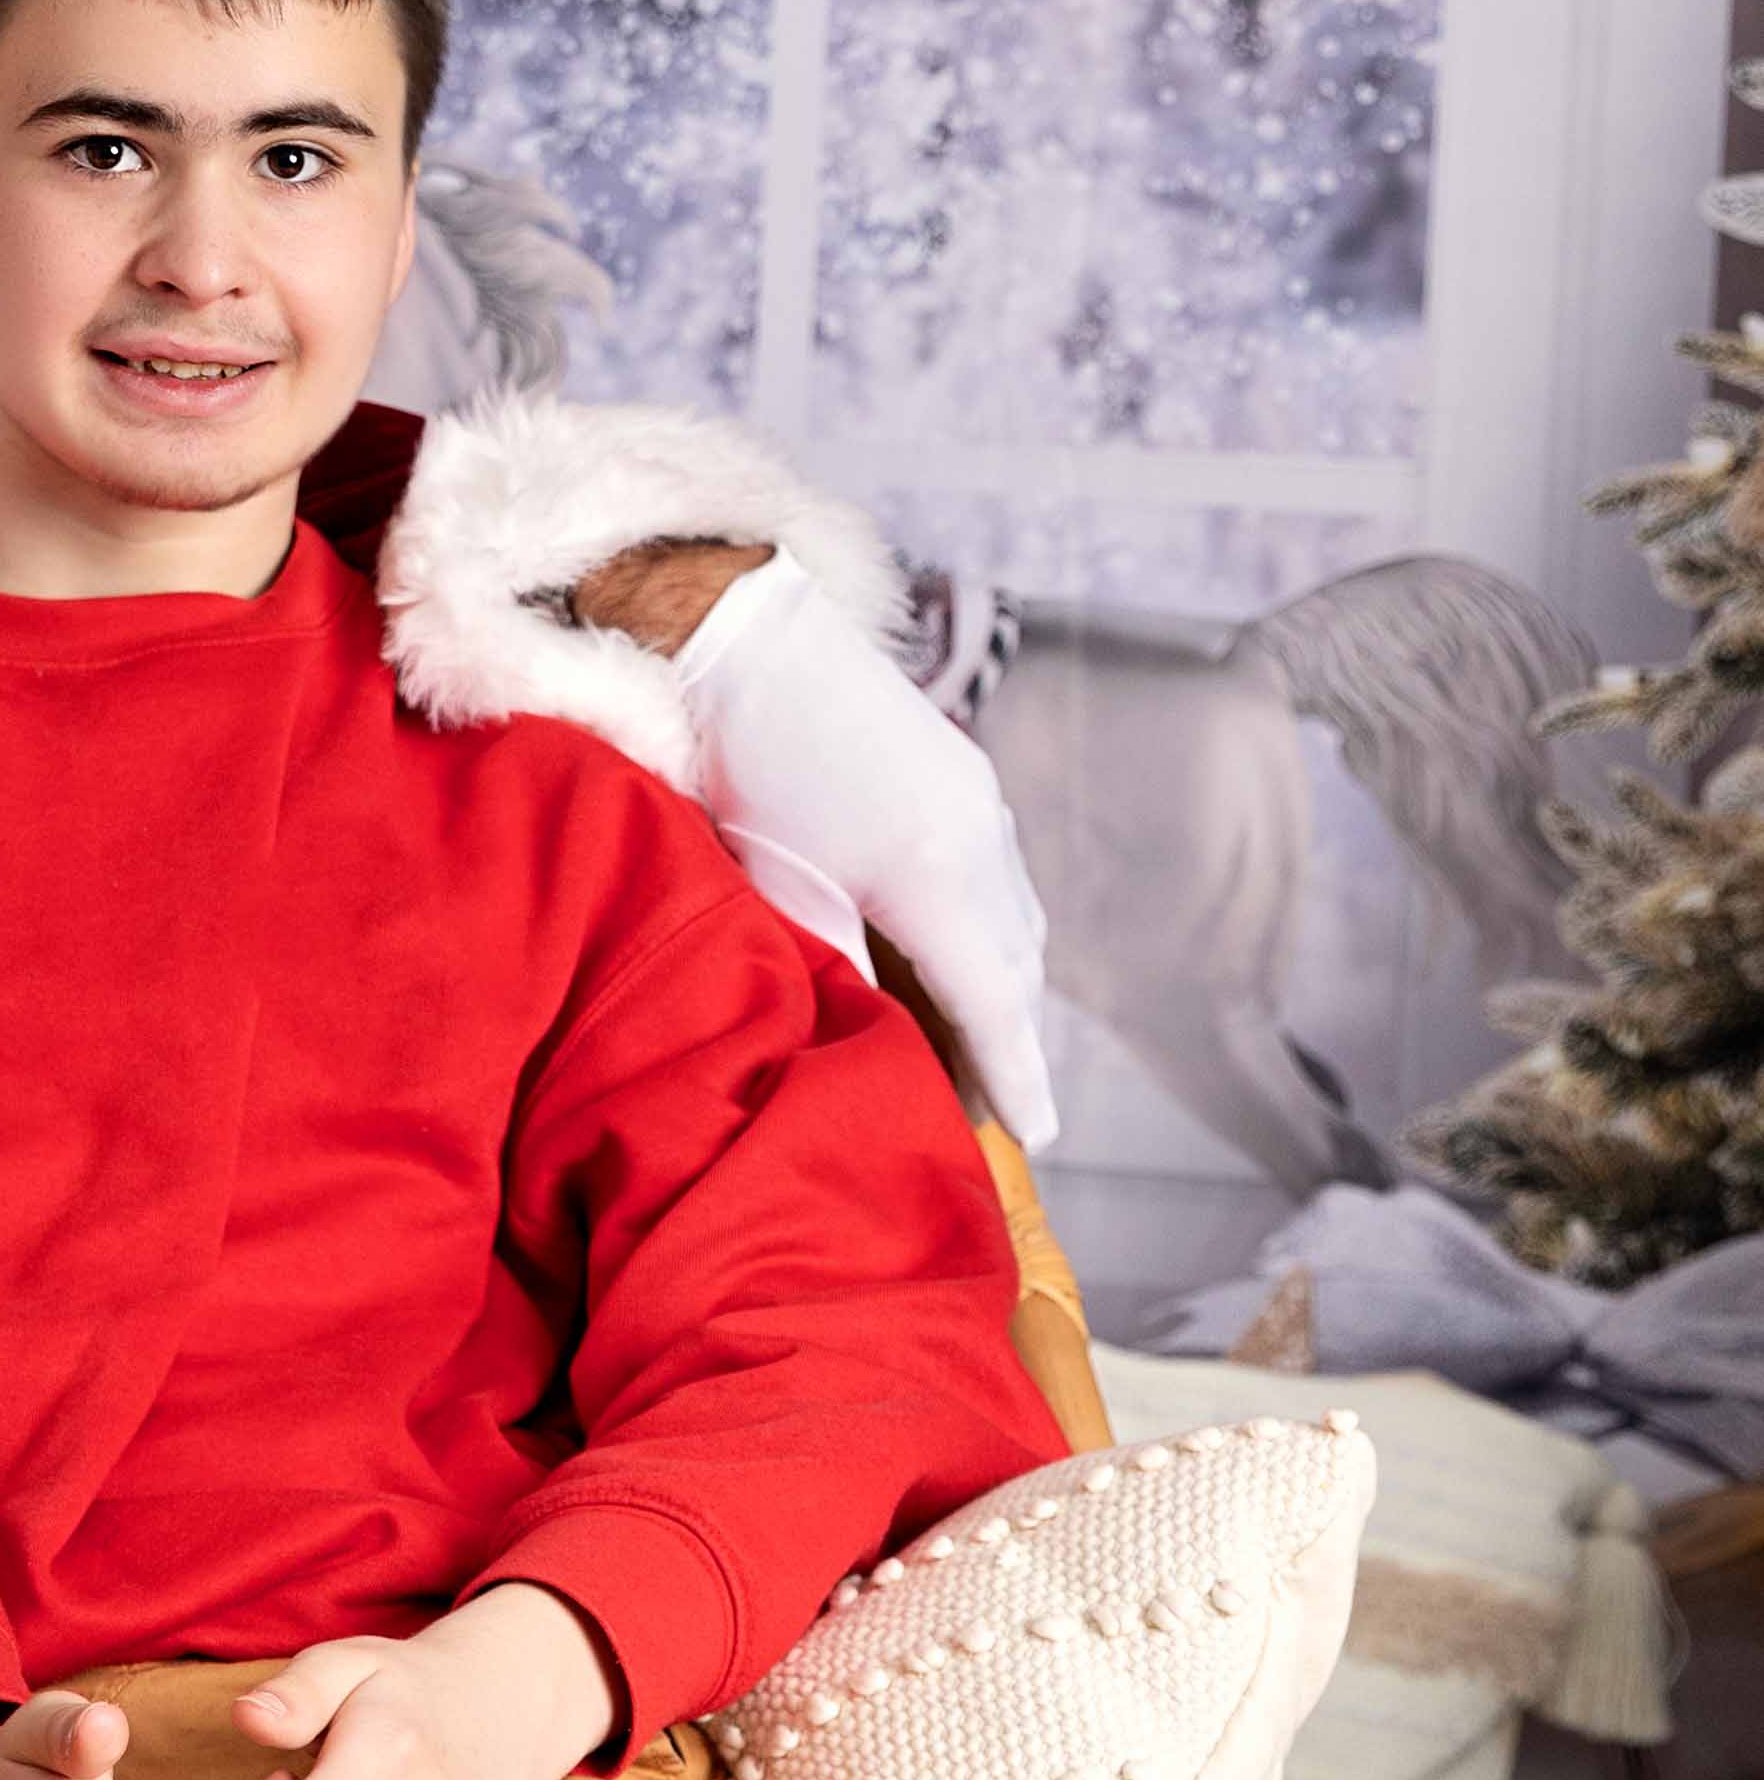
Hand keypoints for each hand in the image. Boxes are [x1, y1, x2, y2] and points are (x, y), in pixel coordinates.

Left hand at [661, 548, 1060, 1147]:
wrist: (742, 638)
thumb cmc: (742, 761)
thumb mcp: (775, 882)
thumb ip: (828, 962)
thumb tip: (862, 1029)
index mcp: (937, 871)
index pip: (994, 1002)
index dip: (1015, 1077)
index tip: (1037, 1141)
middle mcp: (981, 839)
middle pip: (1016, 970)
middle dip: (1006, 1045)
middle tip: (983, 1114)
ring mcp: (980, 804)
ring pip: (1014, 926)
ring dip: (1000, 990)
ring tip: (969, 1051)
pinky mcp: (965, 782)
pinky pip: (999, 882)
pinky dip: (987, 936)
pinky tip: (951, 963)